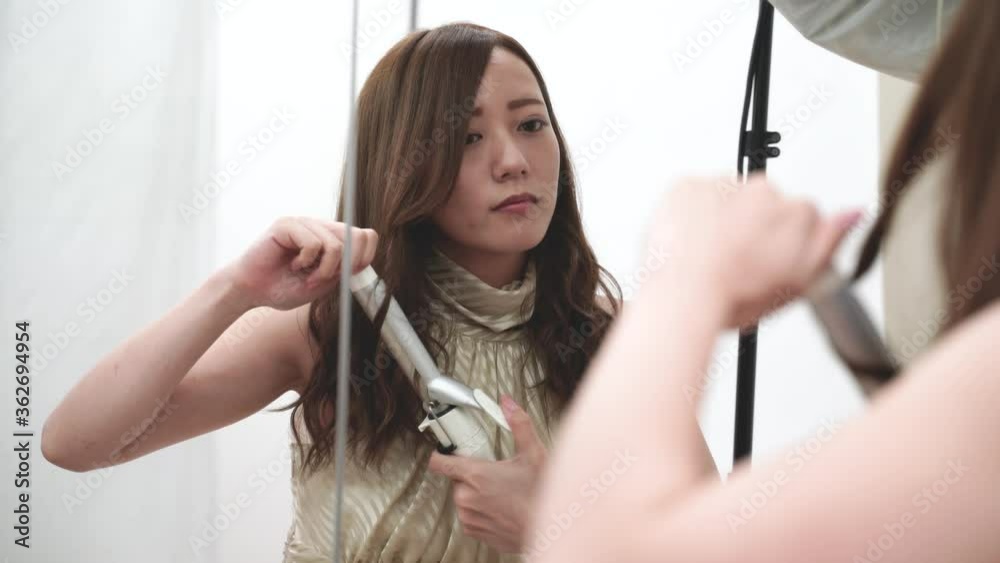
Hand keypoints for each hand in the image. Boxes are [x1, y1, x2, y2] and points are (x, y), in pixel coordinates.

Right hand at [222, 216, 377, 310]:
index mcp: (331, 239)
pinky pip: (313, 243)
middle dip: (346, 265)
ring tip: (306, 277)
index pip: (365, 235)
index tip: (351, 274)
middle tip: (325, 278)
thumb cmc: (284, 287)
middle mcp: (320, 227)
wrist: (252, 291)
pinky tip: (292, 265)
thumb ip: (342, 271)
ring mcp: (304, 223)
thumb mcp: (322, 284)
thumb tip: (363, 262)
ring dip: (324, 270)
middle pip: (355, 235)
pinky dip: (306, 262)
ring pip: (335, 244)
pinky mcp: (288, 224)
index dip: (366, 255)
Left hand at [427, 395, 546, 552]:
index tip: (447, 450)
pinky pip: (469, 515)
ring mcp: (469, 517)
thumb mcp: (533, 454)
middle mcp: (467, 497)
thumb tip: (507, 403)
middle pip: (457, 478)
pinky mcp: (474, 531)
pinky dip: (481, 510)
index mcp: (476, 475)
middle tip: (493, 473)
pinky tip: (500, 507)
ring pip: (463, 497)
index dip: (441, 453)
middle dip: (472, 474)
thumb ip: (518, 424)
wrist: (549, 531)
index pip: (440, 462)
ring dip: (476, 493)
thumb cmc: (540, 496)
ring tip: (500, 492)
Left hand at [647, 175, 860, 327]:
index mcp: (796, 213)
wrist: (682, 292)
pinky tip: (689, 242)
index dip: (782, 242)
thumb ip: (829, 242)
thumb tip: (853, 214)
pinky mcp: (688, 185)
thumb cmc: (733, 295)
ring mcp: (724, 185)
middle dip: (752, 226)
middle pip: (763, 203)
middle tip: (734, 261)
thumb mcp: (798, 282)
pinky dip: (690, 213)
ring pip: (727, 197)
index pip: (801, 215)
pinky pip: (693, 194)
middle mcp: (763, 191)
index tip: (766, 261)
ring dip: (720, 218)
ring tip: (708, 256)